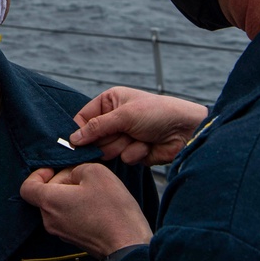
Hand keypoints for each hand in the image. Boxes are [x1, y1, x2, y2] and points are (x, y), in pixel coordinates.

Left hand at [20, 163, 151, 257]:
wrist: (128, 247)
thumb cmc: (112, 210)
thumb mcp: (96, 172)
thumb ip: (76, 168)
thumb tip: (72, 176)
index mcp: (49, 202)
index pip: (27, 187)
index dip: (37, 174)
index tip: (53, 168)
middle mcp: (50, 220)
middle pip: (45, 195)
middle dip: (61, 181)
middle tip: (82, 176)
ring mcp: (61, 233)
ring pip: (57, 206)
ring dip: (70, 195)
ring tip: (93, 192)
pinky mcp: (74, 240)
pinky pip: (68, 218)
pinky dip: (76, 208)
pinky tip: (97, 206)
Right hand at [69, 87, 207, 164]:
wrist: (186, 131)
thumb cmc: (157, 113)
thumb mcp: (124, 115)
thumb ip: (97, 127)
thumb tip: (73, 139)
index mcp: (109, 102)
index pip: (83, 118)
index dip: (79, 131)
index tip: (75, 144)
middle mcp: (114, 118)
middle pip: (93, 138)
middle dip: (108, 140)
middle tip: (123, 134)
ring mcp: (124, 136)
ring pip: (108, 151)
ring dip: (123, 146)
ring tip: (139, 137)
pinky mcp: (134, 151)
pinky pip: (124, 159)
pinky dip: (135, 153)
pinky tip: (148, 145)